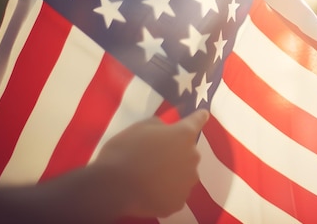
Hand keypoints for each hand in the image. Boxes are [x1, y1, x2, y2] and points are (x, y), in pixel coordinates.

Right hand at [93, 109, 209, 217]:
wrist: (113, 187)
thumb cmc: (124, 151)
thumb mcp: (139, 127)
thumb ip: (159, 125)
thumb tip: (166, 128)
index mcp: (183, 135)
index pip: (197, 120)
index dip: (199, 117)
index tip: (203, 114)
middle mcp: (192, 156)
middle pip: (188, 151)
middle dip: (177, 152)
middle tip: (155, 157)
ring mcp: (188, 182)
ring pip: (185, 173)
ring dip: (174, 172)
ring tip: (151, 177)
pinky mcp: (179, 201)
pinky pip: (175, 193)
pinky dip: (166, 192)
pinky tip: (151, 192)